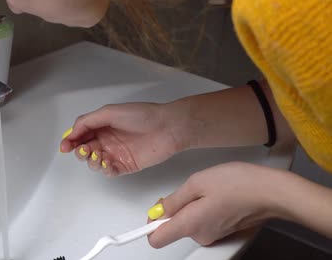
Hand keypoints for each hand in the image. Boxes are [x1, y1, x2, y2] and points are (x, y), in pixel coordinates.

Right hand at [59, 102, 189, 175]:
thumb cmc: (142, 115)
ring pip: (94, 162)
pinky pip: (109, 171)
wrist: (167, 127)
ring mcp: (116, 153)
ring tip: (97, 155)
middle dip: (79, 151)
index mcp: (102, 125)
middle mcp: (107, 140)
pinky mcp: (125, 165)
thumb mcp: (110, 112)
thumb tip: (71, 132)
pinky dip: (104, 169)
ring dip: (91, 161)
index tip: (65, 146)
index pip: (80, 134)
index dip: (70, 140)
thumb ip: (88, 121)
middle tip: (83, 150)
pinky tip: (106, 163)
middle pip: (85, 149)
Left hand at [147, 162, 282, 246]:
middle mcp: (200, 236)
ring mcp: (213, 235)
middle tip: (190, 189)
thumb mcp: (197, 182)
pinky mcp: (223, 231)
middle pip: (173, 227)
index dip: (150, 224)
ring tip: (208, 190)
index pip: (156, 239)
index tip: (154, 211)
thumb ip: (173, 200)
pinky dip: (205, 209)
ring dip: (192, 206)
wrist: (272, 192)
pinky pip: (204, 221)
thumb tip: (158, 211)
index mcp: (190, 225)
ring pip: (190, 222)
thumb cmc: (239, 184)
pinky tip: (217, 195)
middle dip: (175, 208)